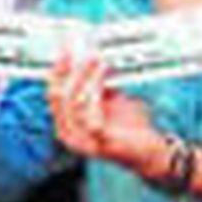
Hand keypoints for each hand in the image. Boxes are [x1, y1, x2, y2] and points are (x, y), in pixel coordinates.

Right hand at [47, 53, 163, 173]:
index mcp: (66, 123)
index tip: (66, 50)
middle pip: (58, 97)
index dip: (58, 70)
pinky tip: (103, 82)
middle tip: (82, 51)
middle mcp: (69, 134)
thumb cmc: (128, 126)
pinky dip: (96, 96)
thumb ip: (95, 83)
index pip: (52, 93)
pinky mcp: (100, 145)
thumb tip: (88, 54)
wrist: (149, 151)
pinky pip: (91, 117)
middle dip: (70, 70)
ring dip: (86, 78)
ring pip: (74, 104)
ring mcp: (83, 142)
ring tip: (98, 61)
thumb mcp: (108, 99)